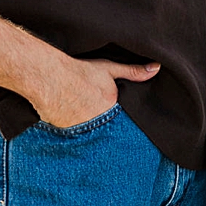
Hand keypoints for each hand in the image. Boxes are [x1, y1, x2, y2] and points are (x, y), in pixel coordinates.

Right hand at [26, 55, 159, 129]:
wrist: (49, 77)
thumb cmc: (79, 71)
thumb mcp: (108, 68)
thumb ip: (133, 71)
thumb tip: (156, 68)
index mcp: (113, 107)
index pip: (123, 120)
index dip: (121, 120)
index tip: (123, 123)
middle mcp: (100, 122)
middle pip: (108, 129)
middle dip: (108, 128)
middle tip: (102, 122)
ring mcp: (84, 129)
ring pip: (93, 134)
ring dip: (91, 131)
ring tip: (84, 121)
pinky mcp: (69, 134)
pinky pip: (77, 137)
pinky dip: (76, 131)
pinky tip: (72, 123)